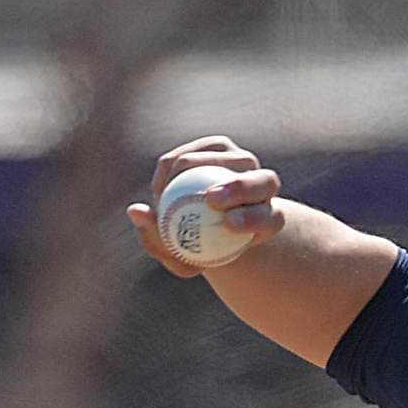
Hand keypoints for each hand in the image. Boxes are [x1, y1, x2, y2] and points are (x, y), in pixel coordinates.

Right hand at [126, 137, 286, 278]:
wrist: (203, 222)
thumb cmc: (193, 250)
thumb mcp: (183, 261)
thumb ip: (165, 247)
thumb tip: (136, 211)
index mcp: (270, 219)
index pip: (270, 220)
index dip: (254, 219)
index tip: (228, 224)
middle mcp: (265, 186)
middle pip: (263, 182)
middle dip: (240, 188)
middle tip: (208, 199)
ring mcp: (244, 162)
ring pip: (222, 160)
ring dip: (193, 175)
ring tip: (164, 196)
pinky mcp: (220, 146)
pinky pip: (194, 152)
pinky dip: (174, 168)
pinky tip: (159, 186)